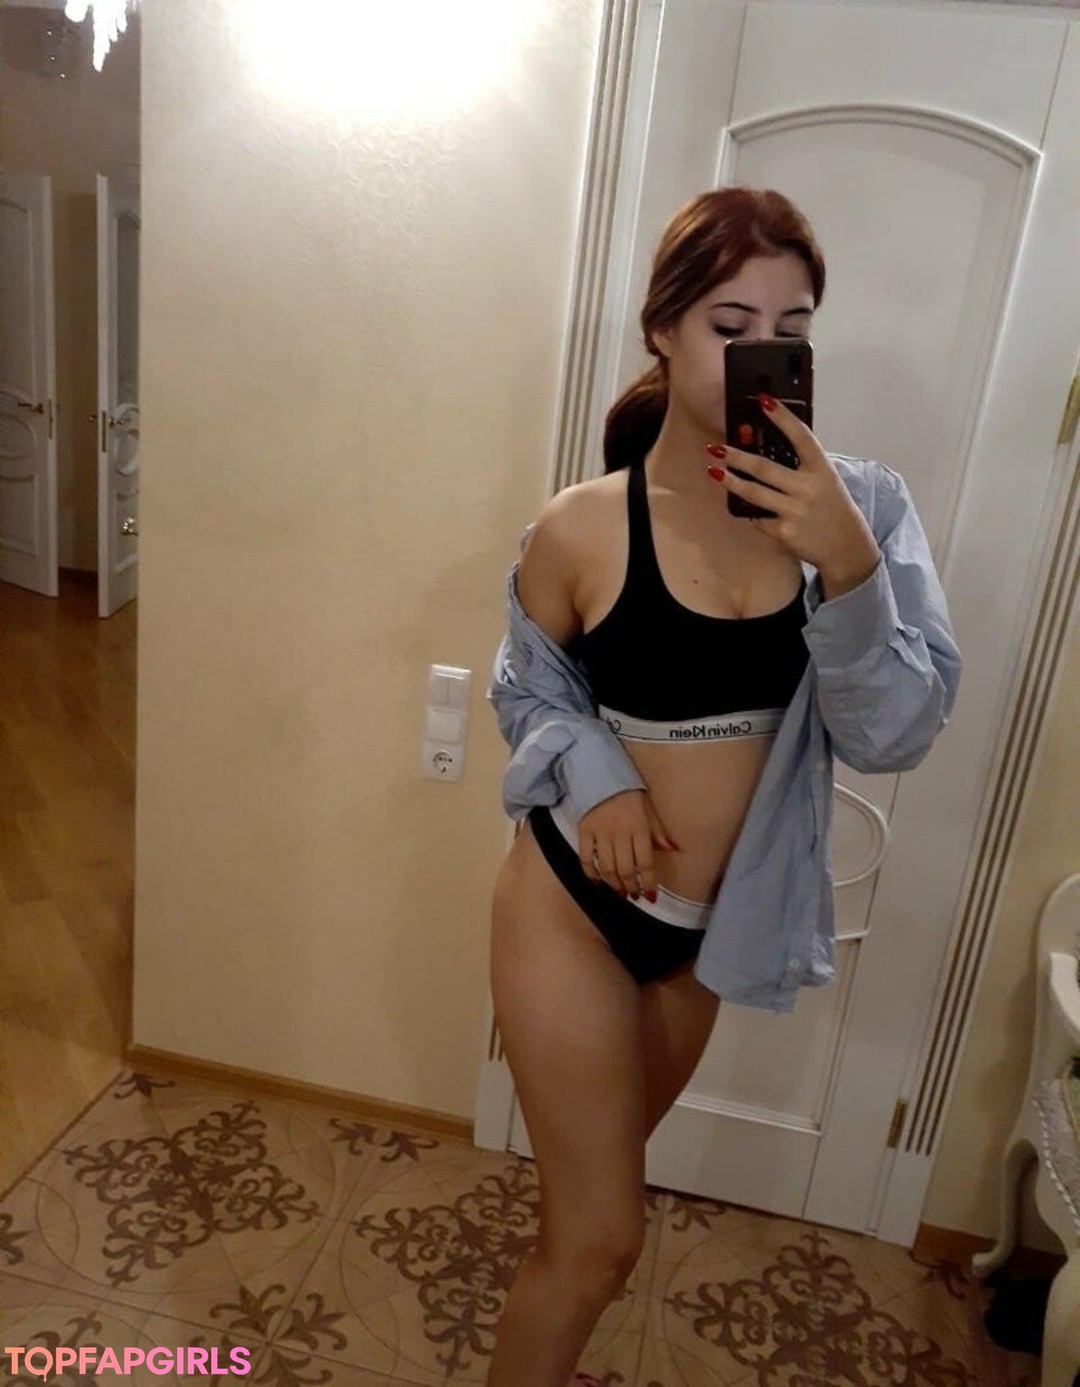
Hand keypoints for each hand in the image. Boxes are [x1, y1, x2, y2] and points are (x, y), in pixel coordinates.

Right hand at [578, 788, 678, 900]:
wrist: (602, 776)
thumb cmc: (629, 795)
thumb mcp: (649, 810)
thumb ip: (659, 832)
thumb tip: (675, 849)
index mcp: (639, 828)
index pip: (645, 863)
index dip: (648, 883)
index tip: (651, 896)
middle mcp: (620, 833)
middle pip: (626, 869)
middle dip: (632, 887)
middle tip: (634, 895)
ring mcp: (600, 833)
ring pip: (607, 868)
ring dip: (614, 884)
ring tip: (620, 892)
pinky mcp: (584, 831)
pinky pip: (585, 858)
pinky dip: (590, 873)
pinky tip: (597, 881)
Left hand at [706, 394, 880, 594]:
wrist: (845, 545)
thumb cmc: (830, 506)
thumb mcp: (824, 479)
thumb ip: (801, 465)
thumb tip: (762, 447)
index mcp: (822, 469)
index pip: (801, 436)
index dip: (782, 417)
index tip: (764, 400)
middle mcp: (809, 488)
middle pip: (765, 468)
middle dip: (737, 457)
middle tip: (717, 448)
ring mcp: (796, 511)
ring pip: (754, 493)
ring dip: (731, 481)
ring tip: (714, 472)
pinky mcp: (785, 532)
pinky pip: (758, 518)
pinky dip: (751, 512)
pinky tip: (745, 507)